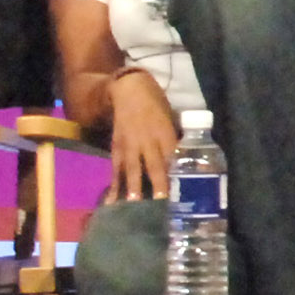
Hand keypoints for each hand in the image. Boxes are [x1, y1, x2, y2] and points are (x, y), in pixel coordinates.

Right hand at [103, 70, 181, 201]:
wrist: (129, 90)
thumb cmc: (156, 103)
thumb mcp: (170, 118)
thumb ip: (174, 140)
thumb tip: (183, 162)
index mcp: (165, 132)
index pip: (172, 157)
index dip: (176, 174)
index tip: (182, 193)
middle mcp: (147, 140)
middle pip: (154, 165)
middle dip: (157, 184)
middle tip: (160, 203)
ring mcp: (130, 144)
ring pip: (133, 168)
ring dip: (133, 187)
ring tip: (133, 205)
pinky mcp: (116, 147)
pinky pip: (116, 168)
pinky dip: (114, 184)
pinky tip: (111, 200)